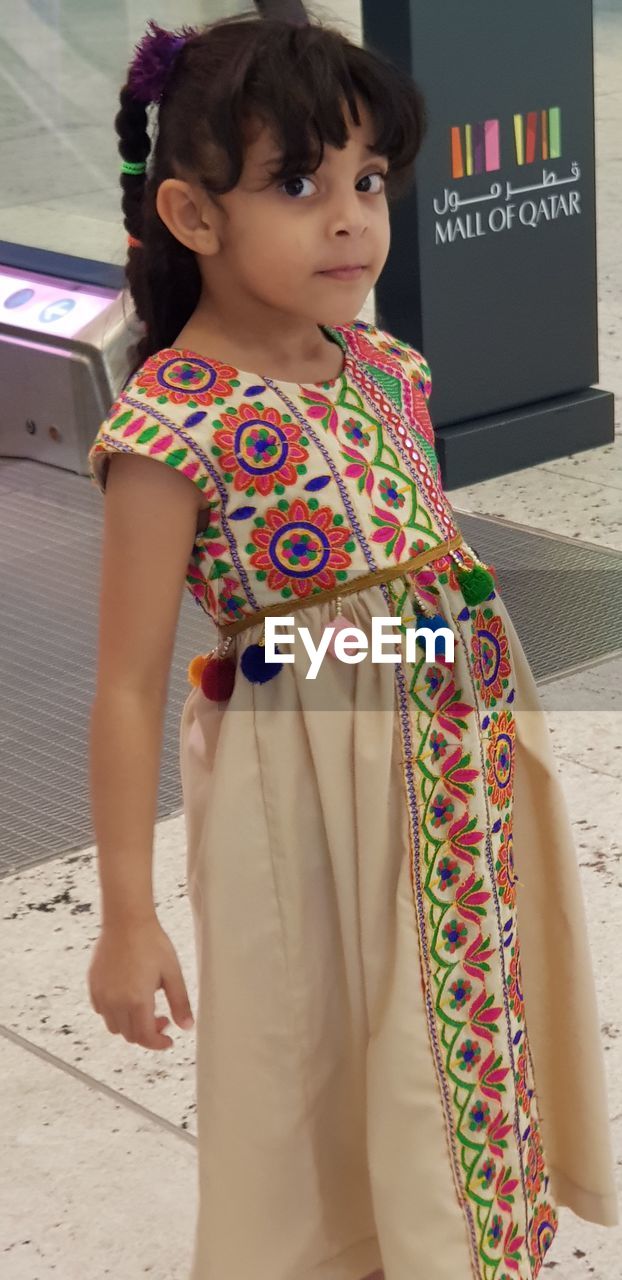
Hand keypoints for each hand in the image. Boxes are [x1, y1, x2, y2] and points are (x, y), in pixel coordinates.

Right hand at [87, 916, 193, 1049]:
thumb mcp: (173, 973)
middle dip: (148, 1034)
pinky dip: (115, 1013)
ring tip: (144, 1008)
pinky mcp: (93, 986)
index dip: (158, 1044)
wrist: (127, 921)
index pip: (145, 1038)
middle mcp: (116, 1002)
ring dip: (130, 1025)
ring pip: (114, 1026)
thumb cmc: (149, 941)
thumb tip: (186, 1025)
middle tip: (162, 1019)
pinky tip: (127, 998)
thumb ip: (180, 1003)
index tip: (167, 1040)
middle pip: (130, 1036)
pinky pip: (102, 1011)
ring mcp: (102, 994)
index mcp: (137, 1000)